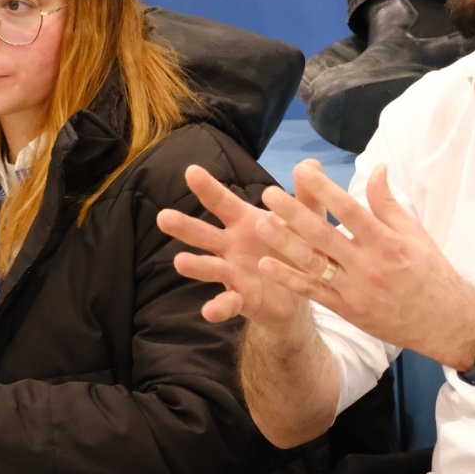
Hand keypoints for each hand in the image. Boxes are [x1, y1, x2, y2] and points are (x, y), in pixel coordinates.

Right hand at [158, 164, 315, 329]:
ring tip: (180, 262)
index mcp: (245, 222)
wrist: (308, 289)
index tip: (191, 171)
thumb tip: (310, 162)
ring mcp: (233, 273)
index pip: (222, 202)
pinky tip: (209, 311)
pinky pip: (226, 303)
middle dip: (185, 226)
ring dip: (195, 266)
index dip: (208, 187)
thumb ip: (304, 196)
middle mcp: (231, 246)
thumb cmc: (299, 246)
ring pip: (209, 267)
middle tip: (163, 217)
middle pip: (204, 234)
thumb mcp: (306, 221)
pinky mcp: (241, 298)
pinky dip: (218, 308)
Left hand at [254, 160, 474, 368]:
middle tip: (269, 194)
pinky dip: (290, 280)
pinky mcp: (347, 310)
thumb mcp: (416, 235)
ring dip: (285, 244)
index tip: (302, 172)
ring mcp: (355, 289)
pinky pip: (313, 293)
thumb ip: (389, 204)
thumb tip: (377, 167)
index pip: (350, 210)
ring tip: (261, 224)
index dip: (324, 190)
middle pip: (325, 235)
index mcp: (387, 242)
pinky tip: (267, 266)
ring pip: (314, 264)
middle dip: (294, 213)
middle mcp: (369, 265)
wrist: (443, 322)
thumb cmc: (431, 273)